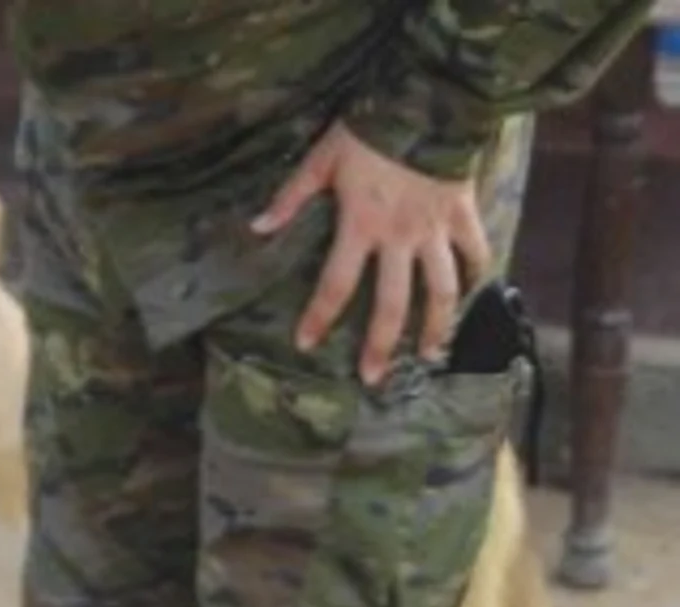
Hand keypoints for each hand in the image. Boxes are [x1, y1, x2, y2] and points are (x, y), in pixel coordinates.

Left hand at [254, 121, 491, 384]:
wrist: (429, 100)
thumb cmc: (369, 130)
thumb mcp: (320, 159)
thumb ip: (291, 196)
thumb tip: (256, 228)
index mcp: (361, 227)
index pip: (335, 285)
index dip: (320, 317)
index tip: (307, 344)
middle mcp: (400, 238)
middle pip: (391, 304)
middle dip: (382, 345)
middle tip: (373, 378)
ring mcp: (436, 230)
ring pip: (440, 290)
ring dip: (436, 326)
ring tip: (430, 354)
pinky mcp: (465, 214)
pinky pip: (476, 252)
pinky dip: (478, 274)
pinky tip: (475, 295)